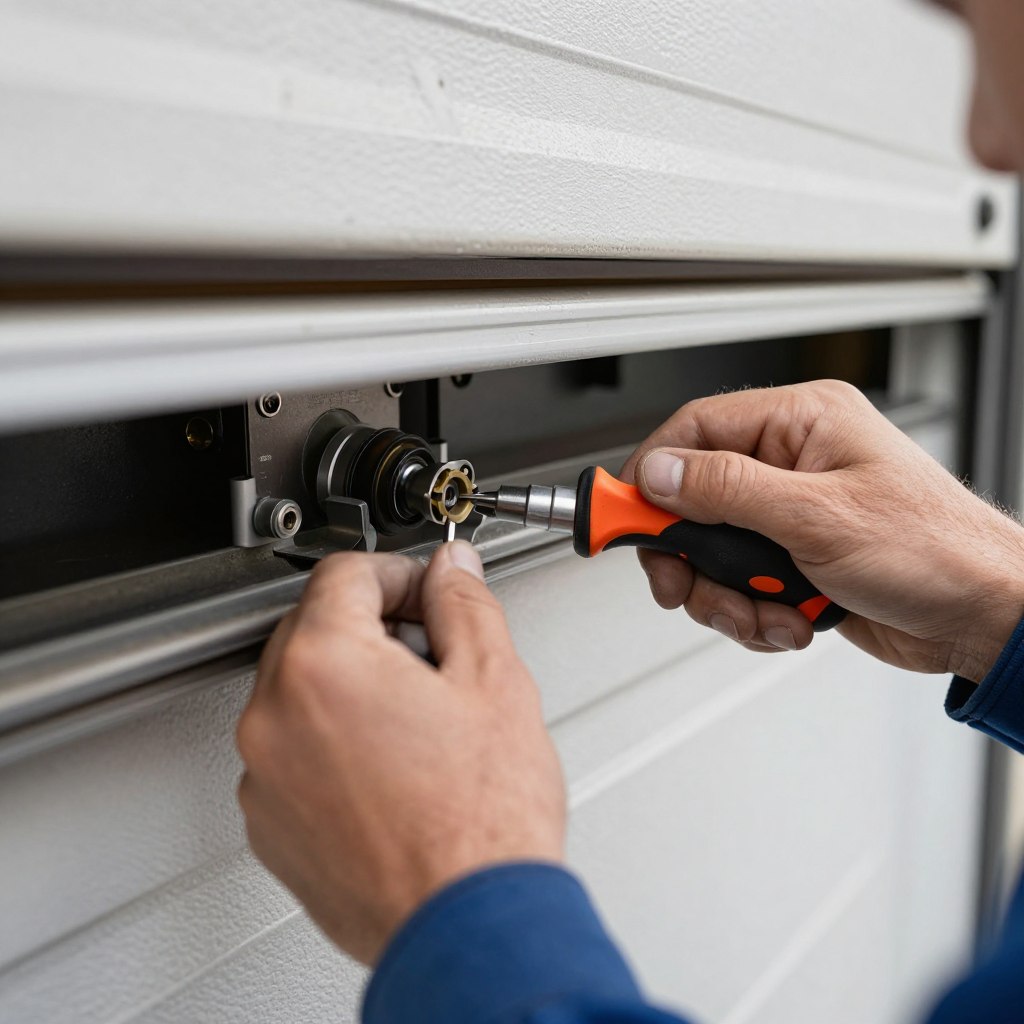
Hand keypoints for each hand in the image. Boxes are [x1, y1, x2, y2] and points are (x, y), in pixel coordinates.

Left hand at [236, 543, 564, 964]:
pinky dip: (328, 742)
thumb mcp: (494, 681)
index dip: (397, 573)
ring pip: (298, 690)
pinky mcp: (267, 822)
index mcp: (324, 663)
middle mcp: (274, 714)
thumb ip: (463, 603)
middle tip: (430, 656)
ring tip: (416, 720)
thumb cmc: (482, 821)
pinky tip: (389, 766)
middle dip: (371, 627)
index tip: (424, 594)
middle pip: (313, 626)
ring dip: (348, 684)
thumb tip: (449, 566)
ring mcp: (263, 773)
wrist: (467, 924)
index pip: (344, 572)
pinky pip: (289, 751)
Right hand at [621, 380, 1023, 681]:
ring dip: (726, 595)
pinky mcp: (794, 560)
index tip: (620, 515)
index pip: (696, 430)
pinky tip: (790, 620)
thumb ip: (727, 489)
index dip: (651, 473)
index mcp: (802, 423)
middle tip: (682, 584)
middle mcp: (793, 463)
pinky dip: (753, 613)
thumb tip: (659, 472)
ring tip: (762, 611)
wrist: (984, 617)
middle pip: (693, 498)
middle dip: (688, 554)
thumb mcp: (818, 517)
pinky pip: (739, 584)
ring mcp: (791, 515)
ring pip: (711, 551)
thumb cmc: (935, 551)